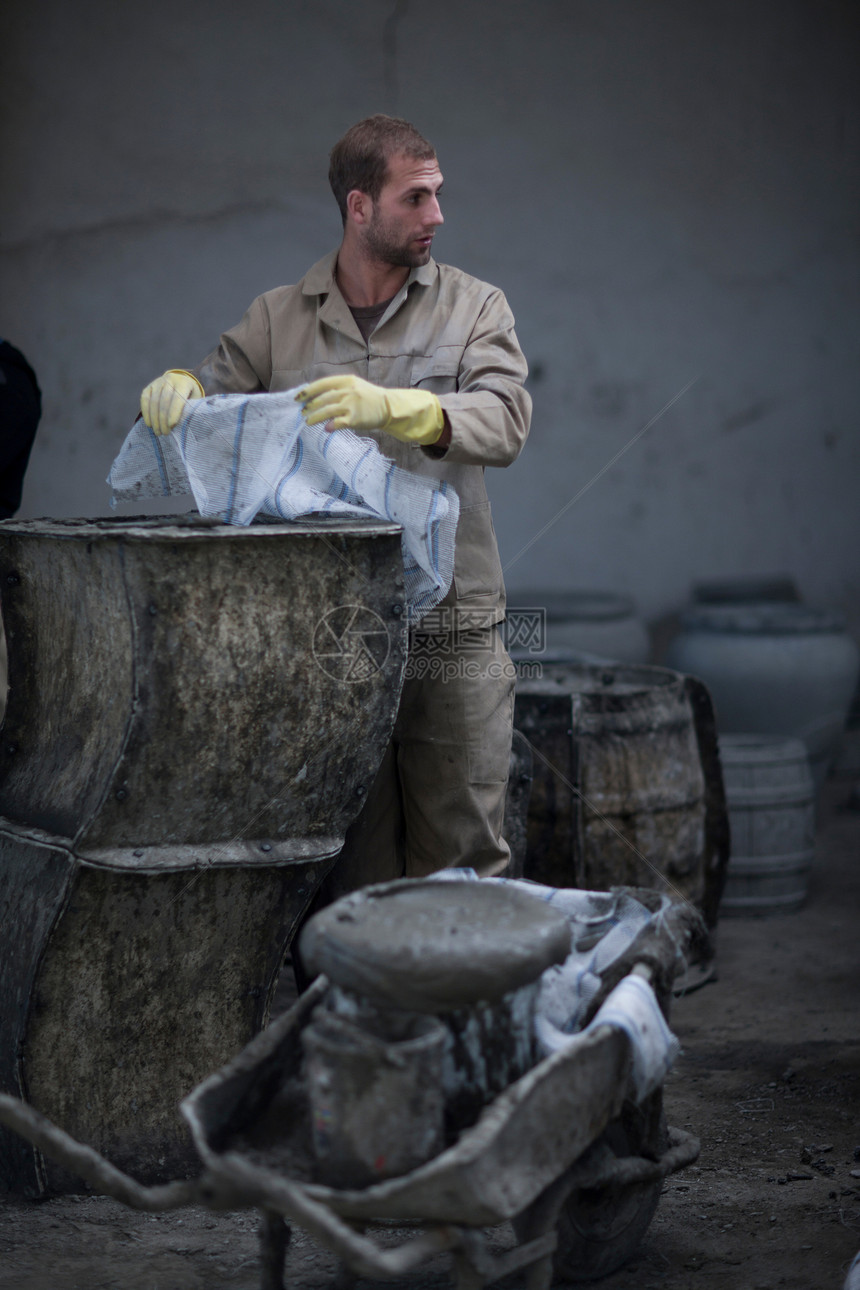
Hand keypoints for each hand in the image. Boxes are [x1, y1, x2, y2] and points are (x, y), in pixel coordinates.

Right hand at [140, 369, 203, 434]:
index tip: (171, 426)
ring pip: (153, 401)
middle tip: (165, 433)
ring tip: (158, 432)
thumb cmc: (190, 397)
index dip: (174, 413)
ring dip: (154, 419)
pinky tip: (149, 424)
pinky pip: (145, 399)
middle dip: (163, 419)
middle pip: (164, 401)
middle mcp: (170, 380)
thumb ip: (191, 410)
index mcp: (183, 383)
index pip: (177, 398)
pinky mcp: (149, 387)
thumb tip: (184, 426)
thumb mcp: (195, 401)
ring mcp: (158, 382)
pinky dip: (146, 413)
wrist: (181, 381)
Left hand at [297, 374, 443, 445]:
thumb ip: (338, 391)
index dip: (308, 391)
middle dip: (309, 406)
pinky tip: (326, 429)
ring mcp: (351, 405)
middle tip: (303, 412)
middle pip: (322, 399)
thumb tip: (318, 399)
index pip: (322, 384)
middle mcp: (348, 391)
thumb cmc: (370, 398)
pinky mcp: (355, 418)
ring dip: (314, 417)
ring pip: (326, 411)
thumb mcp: (355, 386)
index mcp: (346, 381)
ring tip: (308, 422)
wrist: (389, 407)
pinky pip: (337, 423)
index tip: (298, 397)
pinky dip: (330, 426)